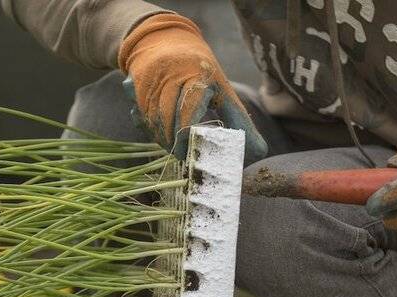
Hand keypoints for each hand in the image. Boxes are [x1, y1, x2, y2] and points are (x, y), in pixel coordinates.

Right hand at [118, 13, 266, 160]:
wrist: (165, 39)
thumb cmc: (200, 71)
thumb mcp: (222, 89)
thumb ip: (239, 121)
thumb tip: (260, 151)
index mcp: (198, 75)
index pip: (189, 111)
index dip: (189, 136)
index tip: (193, 154)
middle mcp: (172, 74)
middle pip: (168, 117)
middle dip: (174, 142)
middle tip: (184, 157)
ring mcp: (152, 79)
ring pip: (152, 118)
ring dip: (161, 138)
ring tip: (174, 148)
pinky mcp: (136, 84)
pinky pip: (140, 114)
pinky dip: (149, 129)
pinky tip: (159, 135)